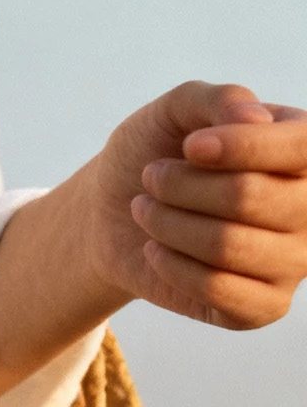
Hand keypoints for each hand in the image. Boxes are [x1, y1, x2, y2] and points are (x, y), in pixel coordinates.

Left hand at [0, 82, 306, 392]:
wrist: (118, 213)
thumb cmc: (157, 153)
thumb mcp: (176, 111)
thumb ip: (216, 99)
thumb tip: (257, 118)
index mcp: (305, 152)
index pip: (302, 147)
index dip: (242, 146)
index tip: (190, 146)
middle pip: (249, 196)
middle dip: (181, 184)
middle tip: (152, 177)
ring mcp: (295, 261)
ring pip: (228, 245)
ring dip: (167, 223)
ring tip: (145, 209)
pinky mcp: (265, 307)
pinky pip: (219, 290)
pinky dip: (172, 265)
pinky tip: (154, 249)